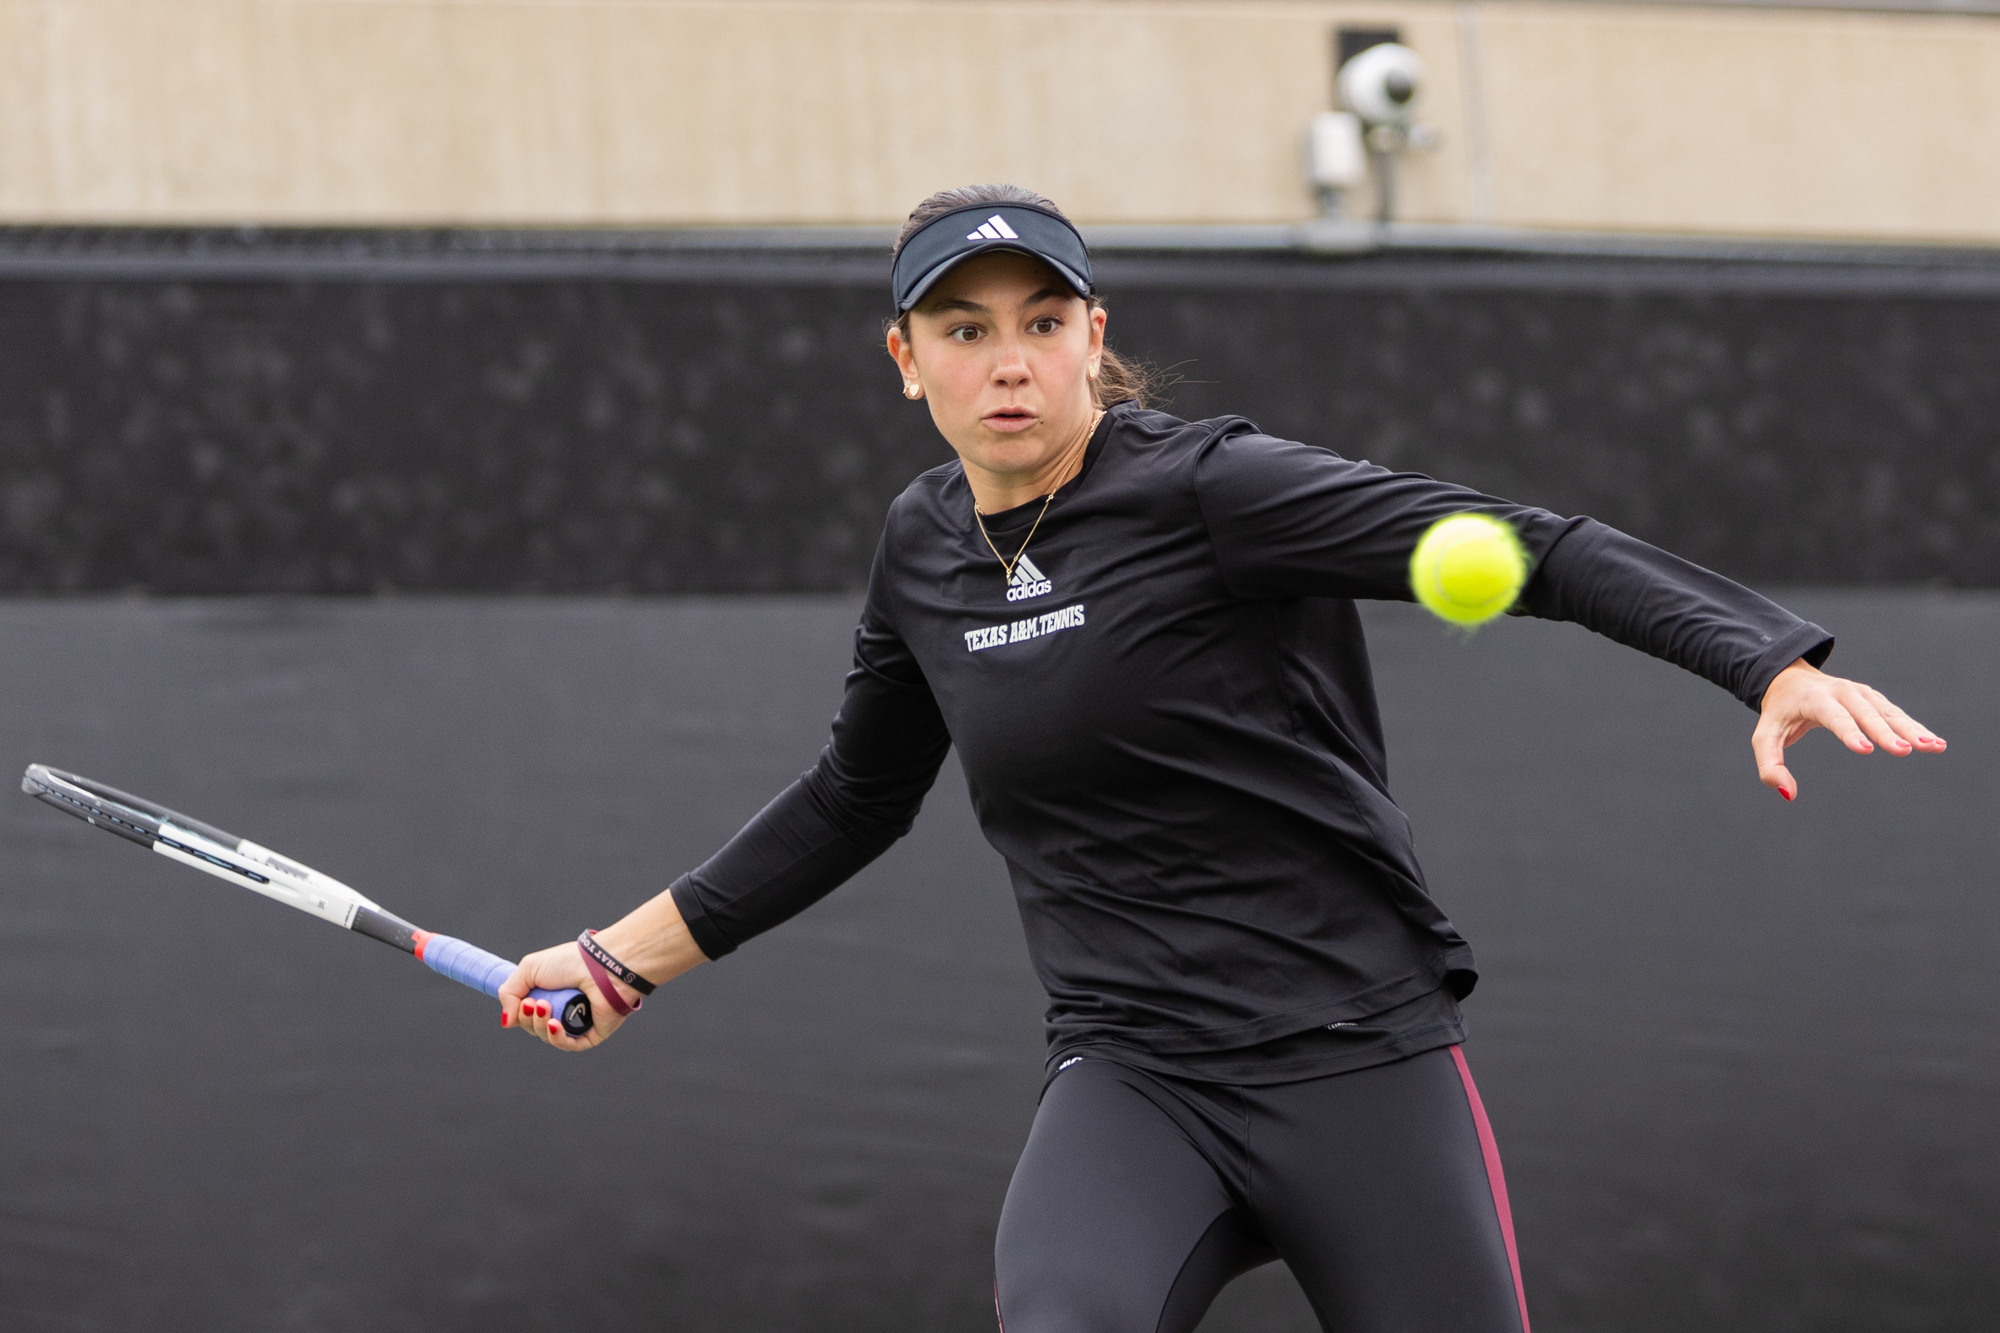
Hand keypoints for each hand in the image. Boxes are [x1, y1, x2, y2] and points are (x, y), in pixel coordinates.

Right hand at [498, 941, 636, 1051]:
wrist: (601, 966)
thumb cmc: (569, 962)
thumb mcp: (528, 969)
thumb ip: (509, 993)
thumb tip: (507, 1022)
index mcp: (550, 993)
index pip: (526, 1014)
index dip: (519, 1012)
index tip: (521, 1002)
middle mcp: (563, 1008)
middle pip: (533, 1027)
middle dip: (528, 1018)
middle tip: (534, 1003)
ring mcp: (577, 1022)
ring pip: (548, 1037)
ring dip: (540, 1025)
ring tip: (545, 1007)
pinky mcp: (592, 1033)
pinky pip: (569, 1045)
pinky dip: (557, 1038)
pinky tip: (553, 1024)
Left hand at [1753, 659, 1944, 800]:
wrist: (1790, 679)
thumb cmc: (1779, 713)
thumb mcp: (1764, 737)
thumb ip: (1770, 766)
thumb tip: (1788, 794)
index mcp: (1815, 699)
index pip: (1835, 717)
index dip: (1850, 733)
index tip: (1867, 749)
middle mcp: (1842, 692)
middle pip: (1868, 714)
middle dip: (1887, 732)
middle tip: (1907, 751)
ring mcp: (1861, 693)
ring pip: (1888, 713)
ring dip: (1911, 729)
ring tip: (1933, 747)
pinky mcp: (1873, 699)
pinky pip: (1896, 714)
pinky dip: (1915, 727)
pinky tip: (1935, 743)